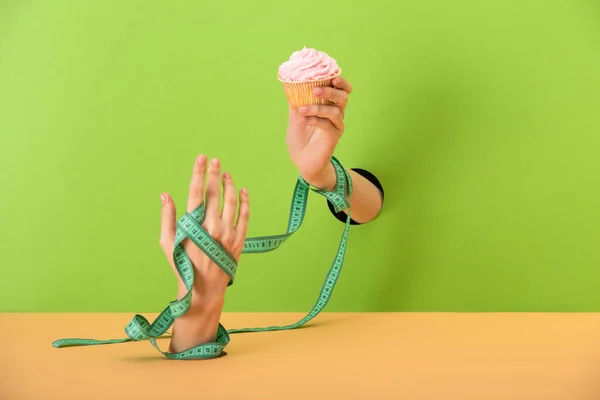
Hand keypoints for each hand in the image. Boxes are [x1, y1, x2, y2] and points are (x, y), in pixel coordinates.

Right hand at [158, 155, 249, 351]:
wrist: (203, 290)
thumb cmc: (182, 265)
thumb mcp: (167, 243)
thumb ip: (167, 218)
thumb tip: (165, 195)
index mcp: (193, 226)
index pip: (196, 193)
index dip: (199, 173)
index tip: (202, 159)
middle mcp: (212, 228)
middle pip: (215, 194)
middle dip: (215, 174)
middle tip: (216, 161)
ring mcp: (228, 234)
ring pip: (232, 202)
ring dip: (229, 185)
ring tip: (227, 174)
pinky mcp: (239, 241)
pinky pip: (245, 216)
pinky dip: (245, 202)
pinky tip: (243, 190)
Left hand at [285, 77, 353, 189]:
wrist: (301, 161)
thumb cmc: (300, 139)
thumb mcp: (295, 116)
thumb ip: (295, 100)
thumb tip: (288, 82)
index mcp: (330, 107)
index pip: (342, 90)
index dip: (341, 82)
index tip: (332, 76)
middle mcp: (337, 116)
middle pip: (343, 98)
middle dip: (330, 91)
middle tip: (315, 90)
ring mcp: (336, 127)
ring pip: (336, 112)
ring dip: (318, 107)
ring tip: (302, 109)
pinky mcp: (333, 138)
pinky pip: (328, 125)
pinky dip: (315, 120)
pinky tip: (304, 120)